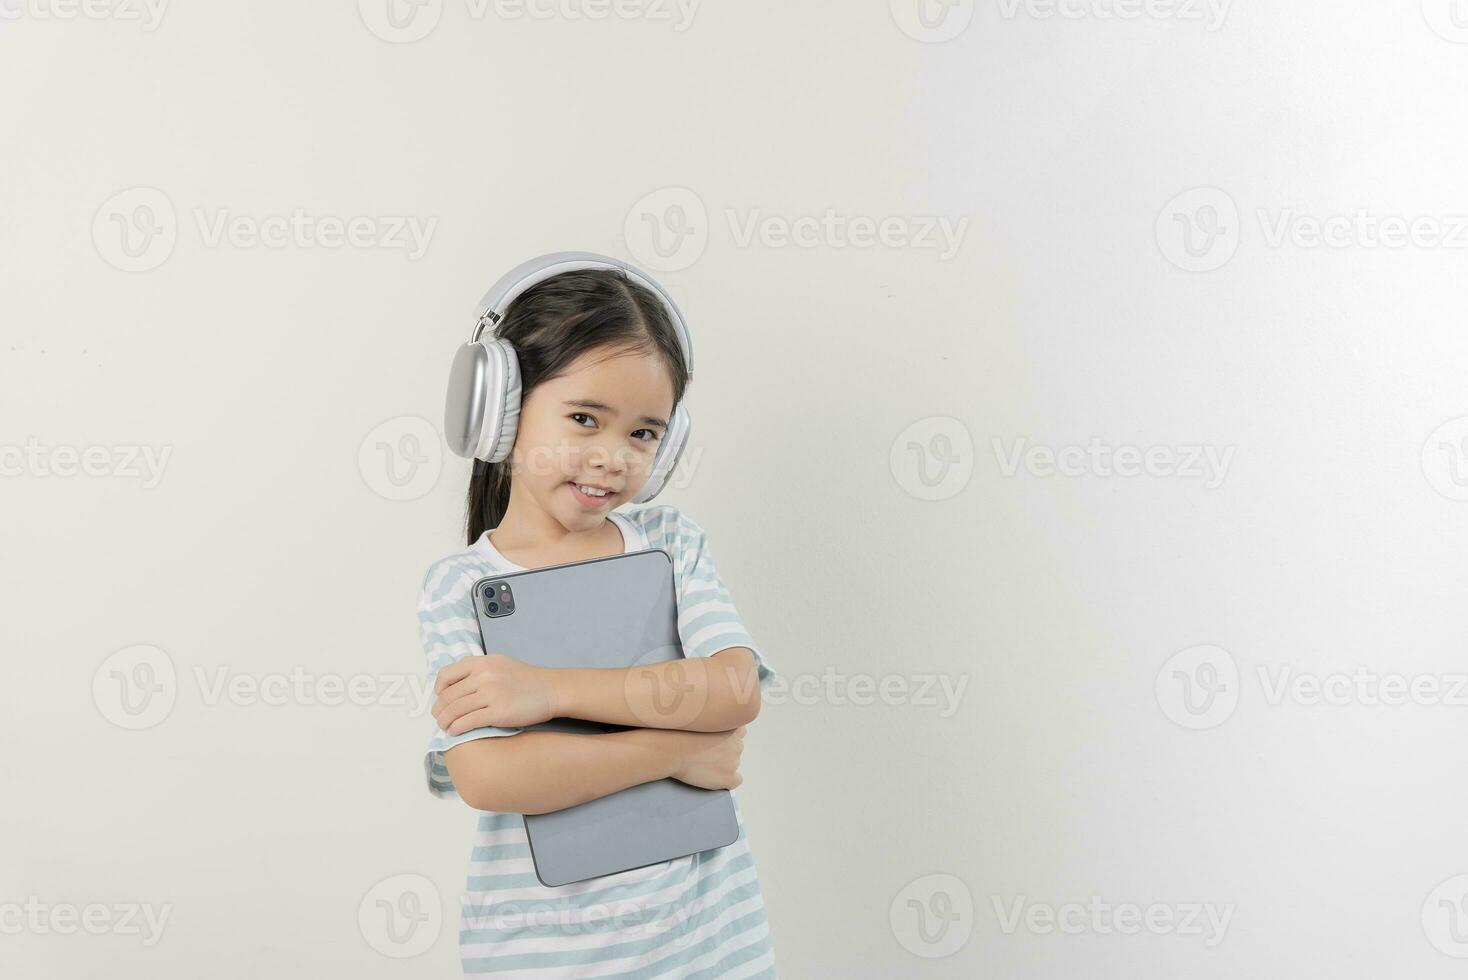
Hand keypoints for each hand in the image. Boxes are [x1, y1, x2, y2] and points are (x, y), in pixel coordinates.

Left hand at [432, 654, 556, 733]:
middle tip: (439, 717)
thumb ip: (477, 670)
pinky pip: (468, 722)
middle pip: (448, 696)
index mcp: (482, 662)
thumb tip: (453, 684)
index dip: (438, 689)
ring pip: (455, 710)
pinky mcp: (498, 712)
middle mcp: (484, 676)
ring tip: (444, 727)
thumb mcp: (499, 664)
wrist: (550, 690)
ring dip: (444, 721)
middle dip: (439, 710)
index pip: (446, 675)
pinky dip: (456, 728)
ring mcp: (491, 694)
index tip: (439, 698)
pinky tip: (454, 732)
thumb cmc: (526, 679)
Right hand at [668, 725, 745, 790]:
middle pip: (736, 748)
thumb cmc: (680, 732)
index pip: (739, 732)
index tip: (714, 739)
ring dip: (723, 764)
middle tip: (706, 752)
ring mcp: (734, 761)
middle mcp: (738, 743)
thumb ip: (716, 721)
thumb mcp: (703, 717)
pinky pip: (735, 781)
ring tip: (702, 762)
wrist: (671, 749)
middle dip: (724, 750)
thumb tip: (717, 727)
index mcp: (734, 726)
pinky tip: (713, 777)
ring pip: (733, 763)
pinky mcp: (728, 778)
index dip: (725, 736)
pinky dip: (726, 780)